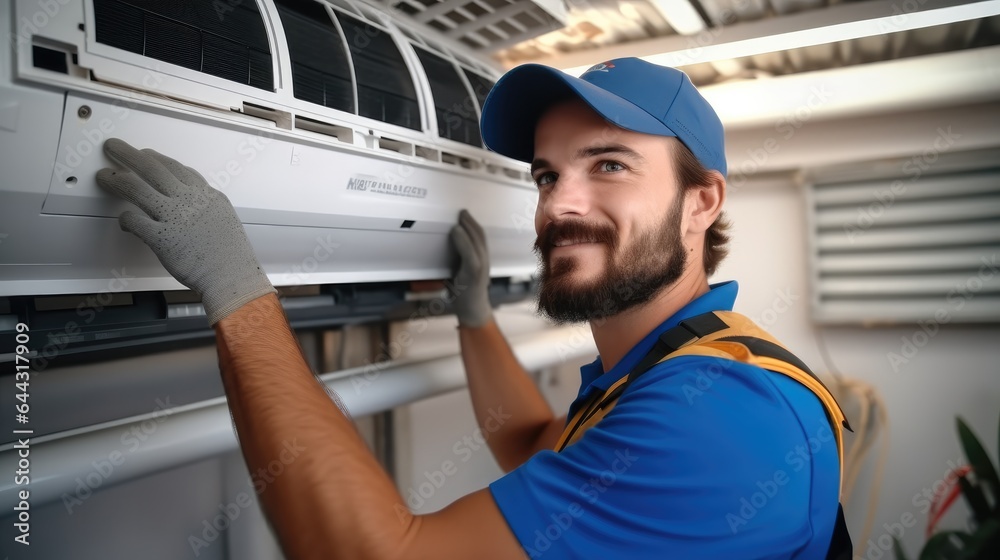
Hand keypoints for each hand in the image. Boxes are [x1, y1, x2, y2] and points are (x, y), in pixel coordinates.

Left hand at [96, 138, 275, 324]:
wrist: (232, 275)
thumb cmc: (231, 254)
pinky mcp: (162, 238)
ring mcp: (174, 217)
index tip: (145, 154)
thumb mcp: (224, 217)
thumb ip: (205, 205)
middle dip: (129, 155)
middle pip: (153, 168)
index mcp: (205, 194)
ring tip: (104, 175)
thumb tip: (192, 200)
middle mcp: (189, 200)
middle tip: (114, 148)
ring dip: (116, 179)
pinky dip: (125, 218)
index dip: (156, 158)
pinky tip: (123, 219)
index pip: (175, 167)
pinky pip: (134, 220)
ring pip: (138, 188)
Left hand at [448, 210, 492, 327]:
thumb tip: (448, 248)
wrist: (473, 311)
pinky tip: (456, 232)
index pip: (481, 238)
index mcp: (482, 260)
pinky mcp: (474, 273)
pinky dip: (463, 240)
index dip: (474, 224)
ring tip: (459, 219)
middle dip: (471, 222)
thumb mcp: (463, 273)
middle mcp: (485, 261)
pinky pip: (469, 253)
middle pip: (480, 236)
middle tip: (461, 212)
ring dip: (467, 227)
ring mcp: (481, 267)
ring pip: (477, 242)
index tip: (464, 215)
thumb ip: (460, 261)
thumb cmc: (465, 294)